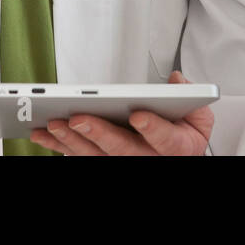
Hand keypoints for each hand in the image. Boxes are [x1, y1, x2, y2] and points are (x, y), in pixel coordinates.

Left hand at [28, 71, 213, 155]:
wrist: (177, 157)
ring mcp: (125, 163)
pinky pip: (82, 158)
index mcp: (177, 147)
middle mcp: (149, 160)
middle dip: (99, 134)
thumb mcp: (199, 116)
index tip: (138, 115)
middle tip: (79, 118)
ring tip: (54, 123)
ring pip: (96, 157)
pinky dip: (61, 147)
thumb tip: (177, 81)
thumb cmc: (184, 135)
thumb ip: (193, 97)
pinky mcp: (106, 162)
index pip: (166, 140)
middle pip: (122, 151)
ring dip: (71, 142)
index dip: (152, 128)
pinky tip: (45, 135)